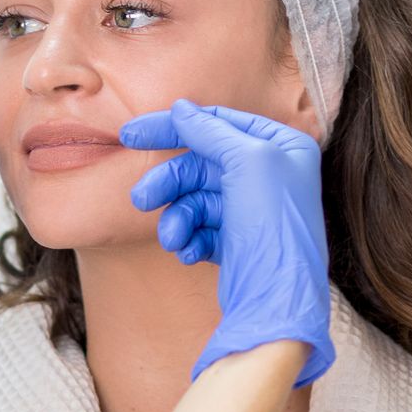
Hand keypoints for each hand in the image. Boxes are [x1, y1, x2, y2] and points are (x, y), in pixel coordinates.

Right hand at [121, 100, 333, 387]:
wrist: (276, 304)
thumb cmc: (274, 227)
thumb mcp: (248, 162)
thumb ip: (212, 131)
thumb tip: (182, 108)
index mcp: (282, 148)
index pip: (218, 124)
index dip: (172, 127)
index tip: (129, 135)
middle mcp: (270, 175)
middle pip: (200, 164)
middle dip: (169, 183)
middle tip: (140, 199)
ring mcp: (252, 210)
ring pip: (195, 199)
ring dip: (177, 218)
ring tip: (172, 238)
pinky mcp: (237, 243)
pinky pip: (200, 229)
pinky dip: (189, 238)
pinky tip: (188, 252)